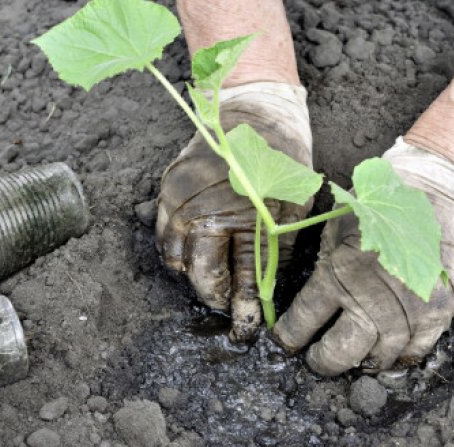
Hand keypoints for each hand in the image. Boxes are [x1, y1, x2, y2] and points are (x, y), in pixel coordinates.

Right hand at [156, 82, 312, 340]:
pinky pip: (161, 234)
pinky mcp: (166, 189)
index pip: (236, 281)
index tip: (246, 330)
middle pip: (200, 277)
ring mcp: (178, 202)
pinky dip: (175, 251)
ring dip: (193, 275)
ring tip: (212, 278)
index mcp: (236, 219)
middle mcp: (200, 214)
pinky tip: (194, 252)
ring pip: (175, 261)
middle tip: (228, 308)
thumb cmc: (282, 158)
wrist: (255, 110)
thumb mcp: (292, 207)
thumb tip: (266, 290)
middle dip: (215, 299)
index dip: (242, 311)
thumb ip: (276, 250)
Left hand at [274, 138, 453, 375]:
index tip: (286, 343)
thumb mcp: (336, 227)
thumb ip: (323, 264)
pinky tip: (388, 354)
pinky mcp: (439, 311)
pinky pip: (416, 352)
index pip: (303, 322)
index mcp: (338, 272)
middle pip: (340, 352)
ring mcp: (409, 308)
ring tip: (354, 358)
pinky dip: (400, 358)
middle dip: (323, 361)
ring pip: (379, 358)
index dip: (290, 338)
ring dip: (362, 363)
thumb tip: (307, 303)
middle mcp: (372, 297)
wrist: (439, 191)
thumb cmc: (379, 204)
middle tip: (318, 360)